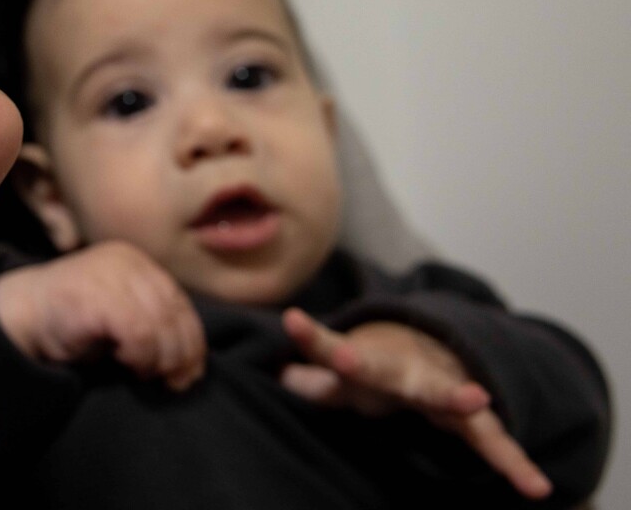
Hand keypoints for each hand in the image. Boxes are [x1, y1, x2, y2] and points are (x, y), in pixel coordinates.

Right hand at [0, 240, 205, 388]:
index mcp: (137, 261)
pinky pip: (139, 334)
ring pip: (160, 325)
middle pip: (174, 313)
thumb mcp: (120, 310)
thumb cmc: (71, 319)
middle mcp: (128, 261)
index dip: (192, 339)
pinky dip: (139, 355)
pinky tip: (125, 362)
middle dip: (181, 354)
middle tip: (174, 382)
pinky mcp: (98, 295)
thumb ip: (151, 318)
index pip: (180, 301)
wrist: (21, 313)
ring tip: (144, 373)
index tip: (191, 371)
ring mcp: (111, 275)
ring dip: (159, 358)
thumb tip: (192, 357)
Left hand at [280, 307, 552, 500]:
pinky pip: (492, 443)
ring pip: (459, 403)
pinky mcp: (471, 418)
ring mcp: (446, 391)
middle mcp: (411, 372)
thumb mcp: (335, 372)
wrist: (426, 349)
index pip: (337, 351)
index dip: (314, 340)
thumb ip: (309, 377)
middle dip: (407, 370)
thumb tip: (281, 376)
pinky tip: (536, 488)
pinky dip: (514, 464)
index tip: (302, 328)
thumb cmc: (373, 368)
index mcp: (368, 363)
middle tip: (410, 364)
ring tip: (478, 402)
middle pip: (413, 376)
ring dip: (465, 403)